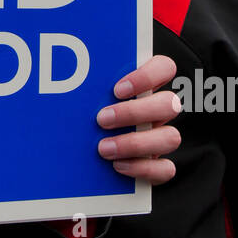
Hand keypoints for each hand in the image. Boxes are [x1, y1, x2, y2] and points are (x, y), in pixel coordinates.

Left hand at [94, 54, 181, 184]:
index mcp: (146, 87)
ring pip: (172, 138)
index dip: (147, 76)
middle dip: (134, 112)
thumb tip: (66, 84)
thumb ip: (88, 89)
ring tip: (103, 148)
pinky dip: (141, 168)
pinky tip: (117, 165)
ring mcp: (161, 138)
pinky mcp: (159, 166)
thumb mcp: (87, 99)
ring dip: (136, 143)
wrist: (81, 155)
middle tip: (101, 119)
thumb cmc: (86, 117)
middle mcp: (158, 111)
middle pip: (169, 103)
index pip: (165, 68)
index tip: (117, 90)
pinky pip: (165, 170)